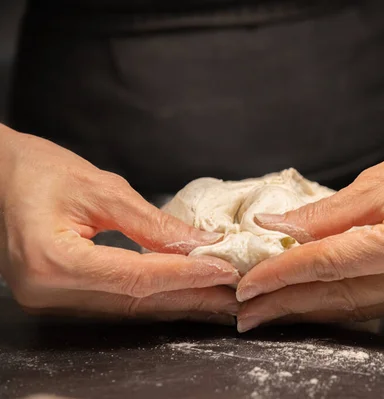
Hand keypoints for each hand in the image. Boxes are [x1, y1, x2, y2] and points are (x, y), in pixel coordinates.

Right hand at [0, 127, 239, 322]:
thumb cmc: (37, 170)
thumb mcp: (99, 188)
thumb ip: (151, 223)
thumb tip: (200, 242)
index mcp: (52, 261)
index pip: (135, 276)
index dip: (184, 274)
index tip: (224, 269)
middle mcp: (48, 292)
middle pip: (136, 301)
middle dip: (190, 297)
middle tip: (234, 295)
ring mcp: (50, 300)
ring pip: (129, 308)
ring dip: (177, 301)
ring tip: (219, 297)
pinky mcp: (58, 296)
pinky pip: (116, 302)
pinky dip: (154, 297)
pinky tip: (184, 293)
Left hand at [236, 94, 383, 331]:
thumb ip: (329, 211)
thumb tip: (279, 227)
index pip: (330, 263)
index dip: (283, 272)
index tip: (248, 281)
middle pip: (340, 295)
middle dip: (288, 304)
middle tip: (246, 311)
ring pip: (357, 307)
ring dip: (311, 309)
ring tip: (271, 311)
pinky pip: (377, 302)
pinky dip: (341, 301)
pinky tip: (315, 301)